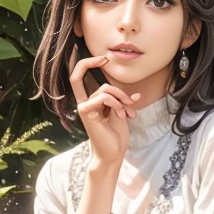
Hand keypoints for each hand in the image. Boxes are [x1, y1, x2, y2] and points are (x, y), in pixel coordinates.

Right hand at [68, 42, 140, 165]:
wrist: (113, 154)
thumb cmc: (115, 136)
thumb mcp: (121, 113)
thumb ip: (122, 101)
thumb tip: (136, 94)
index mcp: (90, 101)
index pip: (79, 77)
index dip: (88, 64)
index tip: (104, 60)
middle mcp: (84, 102)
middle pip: (77, 75)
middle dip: (90, 62)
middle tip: (105, 60)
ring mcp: (83, 107)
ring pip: (104, 89)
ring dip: (121, 97)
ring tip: (128, 111)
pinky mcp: (86, 113)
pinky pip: (103, 97)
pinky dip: (117, 104)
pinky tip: (123, 115)